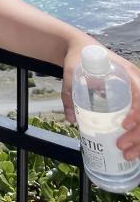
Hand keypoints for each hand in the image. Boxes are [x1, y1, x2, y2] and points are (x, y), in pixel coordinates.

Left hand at [62, 43, 139, 160]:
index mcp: (127, 73)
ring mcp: (137, 92)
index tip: (124, 125)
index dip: (137, 112)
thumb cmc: (79, 57)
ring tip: (128, 154)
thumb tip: (72, 119)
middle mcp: (137, 83)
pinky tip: (133, 148)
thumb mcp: (72, 72)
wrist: (81, 48)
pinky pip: (139, 118)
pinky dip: (138, 135)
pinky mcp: (132, 100)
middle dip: (139, 134)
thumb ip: (69, 93)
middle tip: (122, 147)